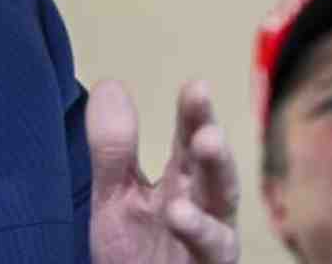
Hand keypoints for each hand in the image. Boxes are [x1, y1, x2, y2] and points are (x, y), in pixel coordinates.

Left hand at [87, 79, 239, 263]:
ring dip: (218, 169)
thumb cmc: (134, 252)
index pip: (189, 138)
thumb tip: (109, 84)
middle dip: (209, 130)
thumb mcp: (114, 196)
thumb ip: (113, 148)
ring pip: (222, 199)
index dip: (193, 112)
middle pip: (211, 163)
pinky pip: (211, 247)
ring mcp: (211, 236)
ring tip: (207, 140)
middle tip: (205, 100)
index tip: (196, 85)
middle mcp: (204, 202)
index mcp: (182, 179)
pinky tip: (180, 211)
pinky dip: (199, 229)